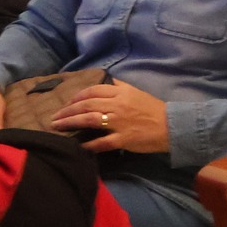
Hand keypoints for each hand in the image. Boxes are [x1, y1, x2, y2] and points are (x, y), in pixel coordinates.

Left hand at [52, 80, 170, 154]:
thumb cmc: (154, 109)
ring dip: (70, 123)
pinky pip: (101, 142)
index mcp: (121, 93)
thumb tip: (108, 80)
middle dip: (67, 111)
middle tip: (54, 118)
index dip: (76, 97)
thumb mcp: (137, 92)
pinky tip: (77, 146)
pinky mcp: (123, 139)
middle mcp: (117, 105)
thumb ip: (121, 86)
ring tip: (57, 127)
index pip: (92, 91)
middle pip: (86, 105)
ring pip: (89, 120)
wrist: (172, 126)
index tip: (66, 104)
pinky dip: (87, 144)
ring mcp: (119, 122)